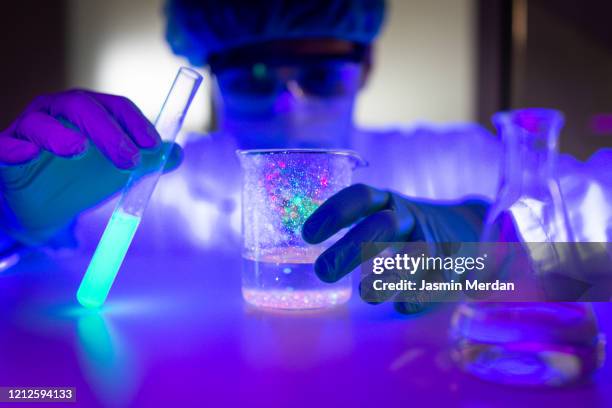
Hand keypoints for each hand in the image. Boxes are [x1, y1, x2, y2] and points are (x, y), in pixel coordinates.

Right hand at [0, 90, 181, 244]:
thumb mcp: (120, 171)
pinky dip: (14, 147)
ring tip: (80, 150)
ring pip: (41, 122)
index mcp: (89, 113)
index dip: (136, 123)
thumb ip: (149, 161)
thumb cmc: (84, 179)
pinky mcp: (5, 154)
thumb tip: (178, 153)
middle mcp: (57, 114)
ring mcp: (28, 132)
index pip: (115, 107)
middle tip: (130, 160)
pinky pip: (4, 146)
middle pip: (82, 107)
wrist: (47, 209)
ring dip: (61, 134)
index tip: (154, 147)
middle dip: (109, 131)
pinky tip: (27, 154)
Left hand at [302, 183, 489, 312]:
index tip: (307, 235)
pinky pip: (441, 277)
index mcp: (386, 202)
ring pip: (417, 252)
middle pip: (381, 225)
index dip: (334, 212)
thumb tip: (305, 260)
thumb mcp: (382, 219)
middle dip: (351, 247)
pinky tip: (401, 306)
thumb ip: (353, 233)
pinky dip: (421, 293)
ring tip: (366, 294)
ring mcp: (435, 238)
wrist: (470, 229)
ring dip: (390, 275)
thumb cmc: (407, 230)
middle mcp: (409, 216)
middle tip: (322, 272)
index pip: (360, 196)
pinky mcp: (456, 263)